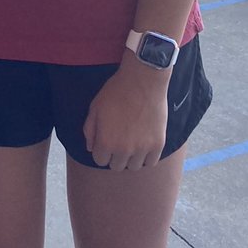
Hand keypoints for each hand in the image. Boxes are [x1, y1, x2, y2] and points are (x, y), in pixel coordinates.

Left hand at [83, 56, 169, 171]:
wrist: (143, 80)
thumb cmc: (116, 92)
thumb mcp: (95, 107)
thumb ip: (90, 129)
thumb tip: (90, 148)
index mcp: (106, 142)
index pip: (99, 160)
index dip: (101, 150)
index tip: (105, 141)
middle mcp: (123, 150)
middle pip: (116, 166)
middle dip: (114, 155)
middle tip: (119, 140)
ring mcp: (142, 149)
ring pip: (133, 167)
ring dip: (130, 158)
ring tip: (132, 142)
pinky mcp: (158, 145)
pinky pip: (150, 162)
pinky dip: (146, 156)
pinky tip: (143, 143)